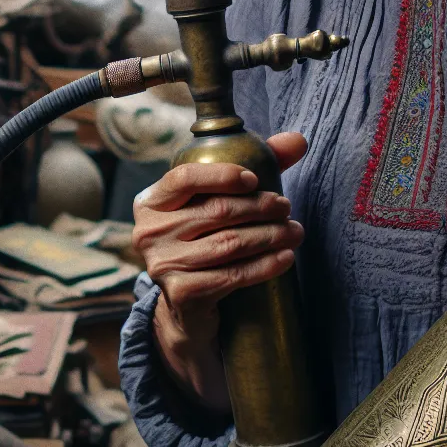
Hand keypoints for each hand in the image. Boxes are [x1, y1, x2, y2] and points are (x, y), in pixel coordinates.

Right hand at [132, 132, 307, 411]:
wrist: (186, 305)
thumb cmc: (203, 238)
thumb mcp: (216, 200)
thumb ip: (255, 164)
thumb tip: (298, 140)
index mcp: (151, 201)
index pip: (185, 178)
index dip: (223, 175)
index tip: (255, 180)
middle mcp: (148, 232)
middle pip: (215, 211)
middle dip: (259, 207)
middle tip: (286, 207)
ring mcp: (162, 265)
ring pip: (228, 243)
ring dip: (270, 236)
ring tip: (294, 231)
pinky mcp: (181, 294)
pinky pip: (232, 275)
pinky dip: (265, 266)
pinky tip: (285, 258)